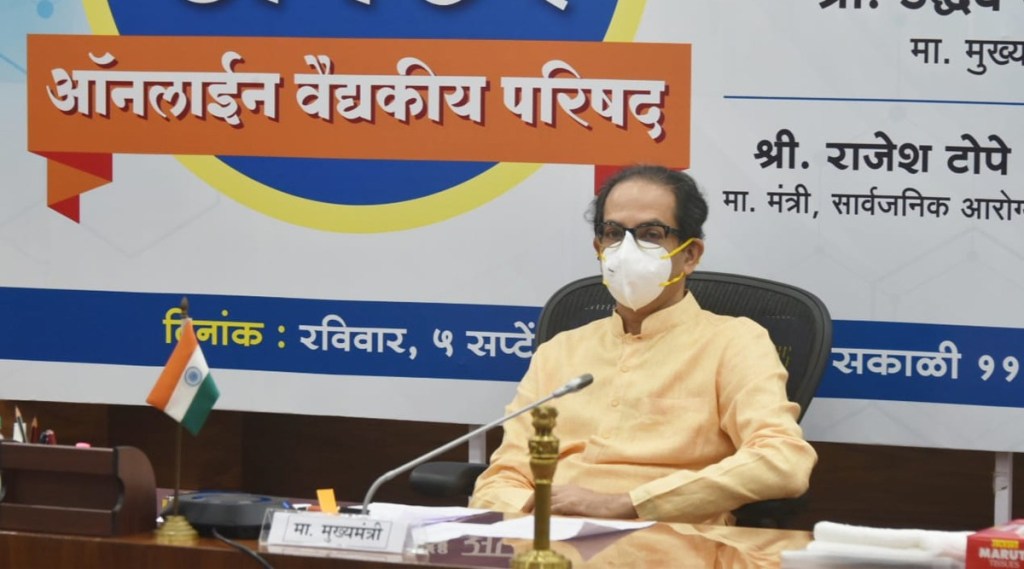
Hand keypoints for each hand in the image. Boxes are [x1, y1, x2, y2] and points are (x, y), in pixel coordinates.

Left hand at [522, 485, 636, 518]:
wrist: (615, 506)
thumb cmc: (600, 507)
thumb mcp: (581, 501)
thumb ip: (568, 505)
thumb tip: (554, 516)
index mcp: (568, 488)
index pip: (545, 490)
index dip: (534, 499)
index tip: (527, 508)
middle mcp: (566, 489)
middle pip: (541, 493)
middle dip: (530, 504)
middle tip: (525, 515)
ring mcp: (569, 496)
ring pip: (545, 502)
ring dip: (536, 511)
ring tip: (530, 520)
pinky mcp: (572, 504)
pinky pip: (554, 509)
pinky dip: (546, 515)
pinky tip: (542, 522)